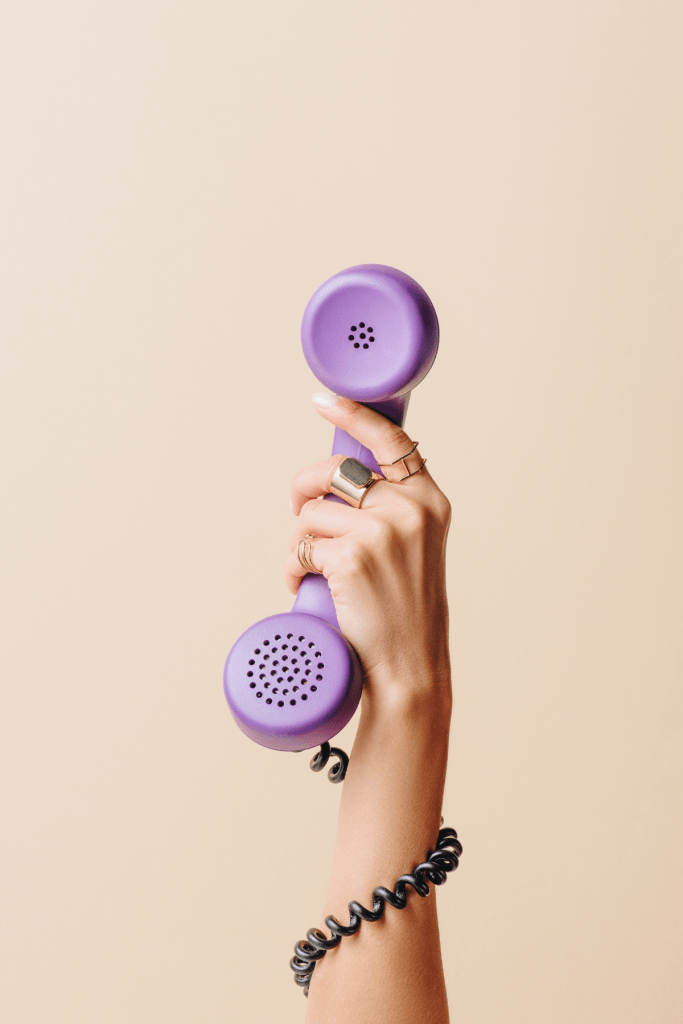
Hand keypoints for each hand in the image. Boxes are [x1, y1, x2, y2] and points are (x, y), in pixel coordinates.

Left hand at [286, 394, 451, 705]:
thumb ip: (393, 508)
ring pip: (310, 512)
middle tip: (298, 508)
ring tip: (314, 569)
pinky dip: (294, 567)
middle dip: (304, 489)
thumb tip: (339, 480)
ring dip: (300, 540)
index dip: (353, 414)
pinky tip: (308, 584)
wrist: (411, 665)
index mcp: (430, 500)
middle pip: (333, 473)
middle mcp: (409, 508)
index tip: (323, 400)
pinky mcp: (350, 557)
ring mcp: (381, 531)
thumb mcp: (417, 546)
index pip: (391, 441)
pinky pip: (300, 545)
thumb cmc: (406, 609)